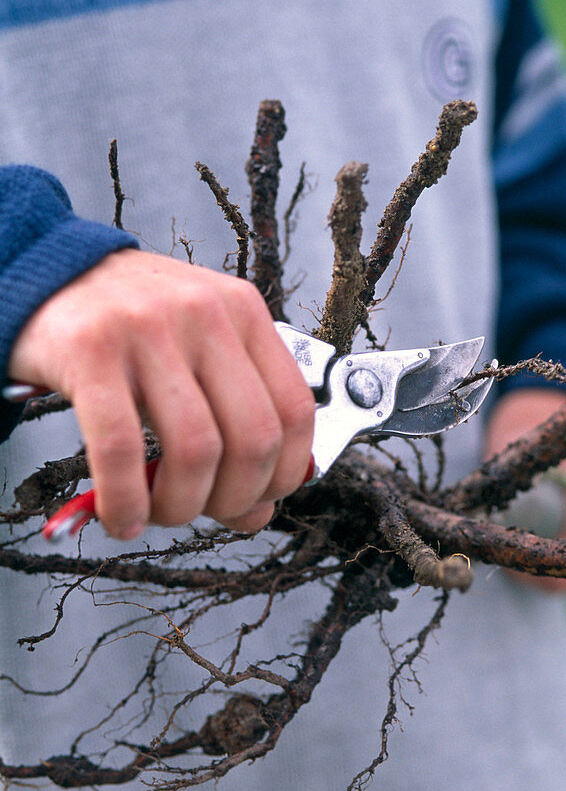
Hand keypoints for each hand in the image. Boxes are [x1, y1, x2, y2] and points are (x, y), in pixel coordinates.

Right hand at [8, 249, 314, 538]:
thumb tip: (256, 511)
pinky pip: (122, 448)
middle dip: (234, 500)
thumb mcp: (196, 347)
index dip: (284, 474)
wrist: (44, 273)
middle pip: (254, 438)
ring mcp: (149, 327)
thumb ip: (233, 417)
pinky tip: (121, 516)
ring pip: (195, 450)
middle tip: (204, 513)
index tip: (258, 500)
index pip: (296, 411)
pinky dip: (126, 501)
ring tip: (156, 514)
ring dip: (180, 506)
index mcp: (243, 311)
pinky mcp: (90, 349)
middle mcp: (205, 313)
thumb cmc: (127, 322)